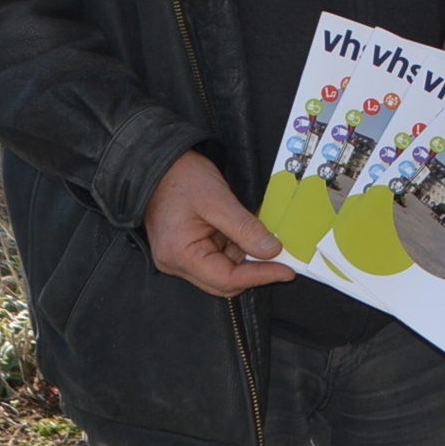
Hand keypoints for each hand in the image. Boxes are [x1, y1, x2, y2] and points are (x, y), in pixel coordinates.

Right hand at [144, 150, 293, 296]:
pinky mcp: (187, 249)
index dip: (260, 276)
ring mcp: (180, 257)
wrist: (159, 164)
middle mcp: (176, 262)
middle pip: (224, 281)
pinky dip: (235, 247)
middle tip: (280, 256)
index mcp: (180, 254)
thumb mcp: (218, 200)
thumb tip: (270, 250)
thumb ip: (246, 228)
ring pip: (222, 270)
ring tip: (258, 234)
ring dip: (244, 256)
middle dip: (254, 269)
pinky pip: (216, 257)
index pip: (227, 279)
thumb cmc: (180, 178)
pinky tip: (244, 231)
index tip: (284, 271)